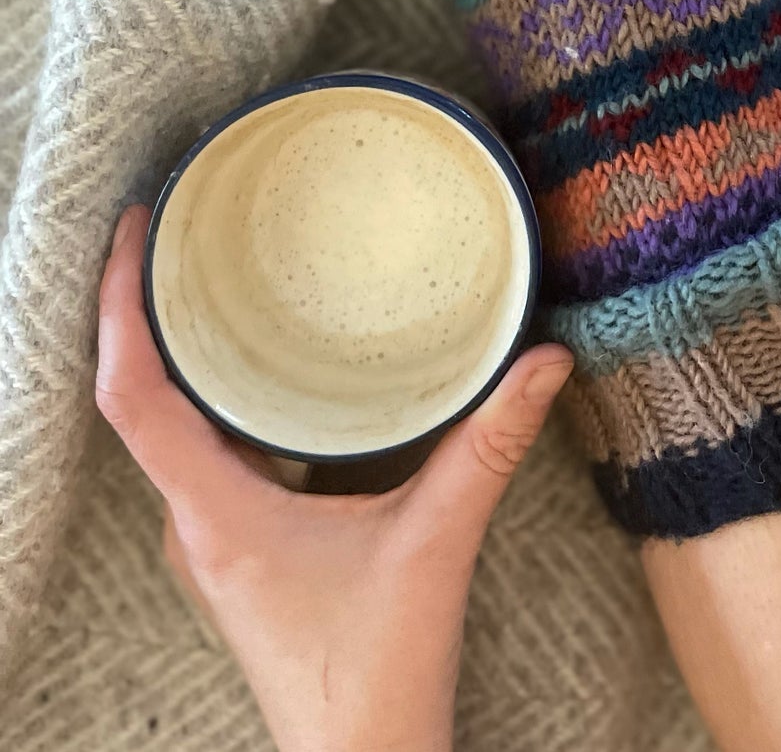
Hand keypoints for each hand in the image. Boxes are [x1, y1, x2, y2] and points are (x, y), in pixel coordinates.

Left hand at [96, 205, 572, 751]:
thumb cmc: (378, 675)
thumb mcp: (437, 543)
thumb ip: (489, 446)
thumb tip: (544, 357)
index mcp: (216, 513)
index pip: (133, 394)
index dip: (118, 307)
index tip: (134, 233)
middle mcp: (195, 520)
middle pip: (137, 395)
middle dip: (140, 305)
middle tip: (173, 223)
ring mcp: (211, 536)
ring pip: (166, 423)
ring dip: (172, 348)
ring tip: (200, 269)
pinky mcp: (237, 544)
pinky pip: (199, 447)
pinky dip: (208, 389)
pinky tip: (256, 360)